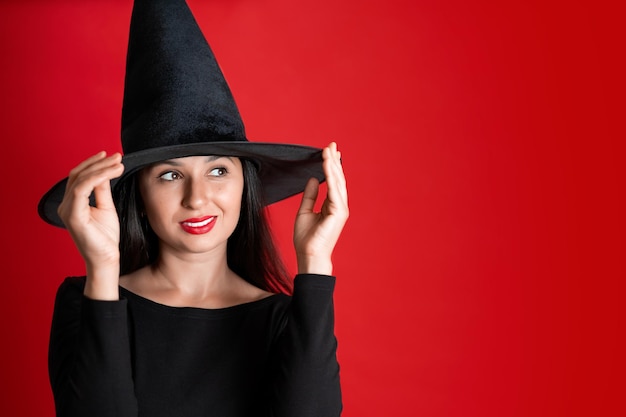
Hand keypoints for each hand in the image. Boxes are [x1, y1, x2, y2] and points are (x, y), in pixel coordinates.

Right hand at [57, 151, 124, 297]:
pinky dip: (98, 178)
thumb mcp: (106, 207)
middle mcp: (66, 205)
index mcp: (72, 203)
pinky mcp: (74, 216)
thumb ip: (102, 190)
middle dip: (98, 162)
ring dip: (101, 168)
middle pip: (78, 175)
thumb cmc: (106, 237)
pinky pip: (83, 190)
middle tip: (117, 156)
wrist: (107, 259)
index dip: (94, 164)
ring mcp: (67, 210)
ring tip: (118, 163)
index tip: (111, 155)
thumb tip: (104, 171)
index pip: (79, 177)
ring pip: (81, 179)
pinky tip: (112, 172)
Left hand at [294, 142, 348, 274]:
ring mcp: (341, 209)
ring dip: (333, 164)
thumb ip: (310, 195)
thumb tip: (312, 179)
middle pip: (337, 178)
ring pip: (337, 181)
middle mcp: (339, 206)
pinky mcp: (339, 212)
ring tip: (328, 150)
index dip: (331, 166)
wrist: (309, 255)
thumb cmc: (306, 239)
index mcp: (332, 206)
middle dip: (334, 161)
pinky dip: (330, 175)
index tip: (328, 151)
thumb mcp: (305, 212)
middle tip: (331, 144)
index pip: (333, 182)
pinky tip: (327, 164)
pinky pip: (334, 189)